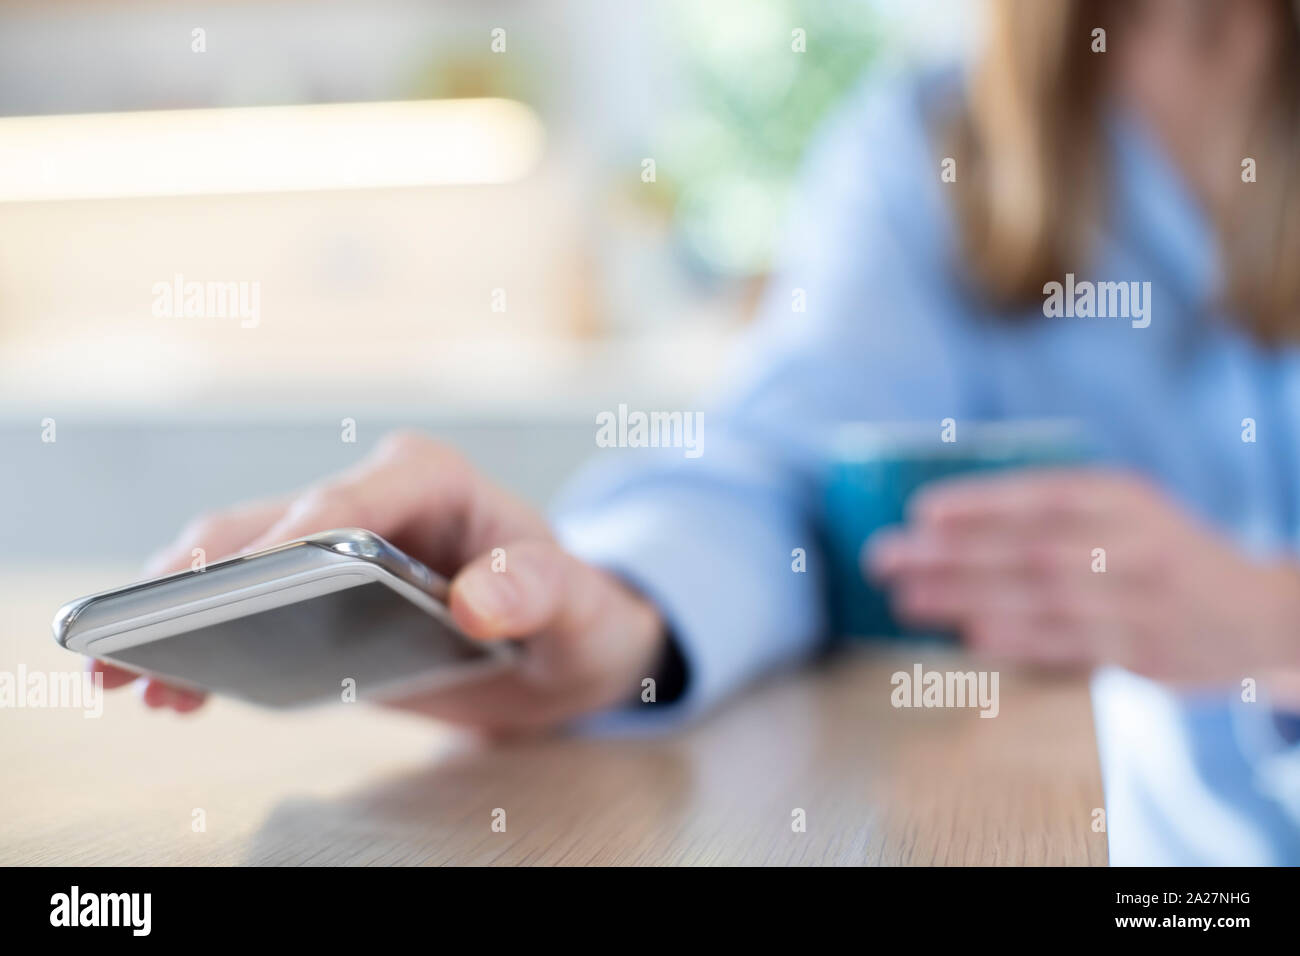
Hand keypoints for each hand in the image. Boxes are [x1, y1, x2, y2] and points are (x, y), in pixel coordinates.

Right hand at [92, 431, 665, 731]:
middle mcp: (372, 499)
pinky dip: (201, 640)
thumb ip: (540, 591)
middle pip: (267, 525)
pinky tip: (171, 687)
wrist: (562, 649)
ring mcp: (335, 543)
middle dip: (200, 576)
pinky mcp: (316, 592)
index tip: (244, 583)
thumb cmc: (575, 614)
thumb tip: (477, 598)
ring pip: (235, 562)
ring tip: (126, 672)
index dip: (292, 536)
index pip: (348, 497)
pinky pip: (243, 605)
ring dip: (176, 608)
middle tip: (138, 631)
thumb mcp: (578, 607)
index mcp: (432, 479)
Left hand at [865, 469, 1299, 683]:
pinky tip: (968, 635)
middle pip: (1024, 547)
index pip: (1039, 495)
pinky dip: (1016, 638)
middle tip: (883, 557)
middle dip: (947, 553)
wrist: (1260, 613)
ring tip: (904, 598)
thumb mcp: (1125, 509)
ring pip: (1037, 598)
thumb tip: (947, 521)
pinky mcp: (1143, 651)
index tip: (919, 510)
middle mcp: (1131, 543)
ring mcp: (1139, 600)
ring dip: (964, 597)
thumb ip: (1055, 510)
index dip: (978, 503)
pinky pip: (1067, 644)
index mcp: (1121, 496)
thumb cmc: (1161, 553)